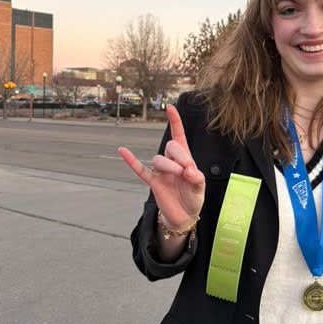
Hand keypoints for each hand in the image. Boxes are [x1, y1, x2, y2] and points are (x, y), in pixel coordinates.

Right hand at [118, 104, 204, 230]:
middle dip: (179, 156)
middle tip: (188, 170)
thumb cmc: (193, 198)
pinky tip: (122, 150)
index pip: (178, 136)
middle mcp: (171, 161)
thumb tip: (189, 170)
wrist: (184, 216)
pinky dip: (131, 161)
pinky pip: (139, 170)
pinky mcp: (153, 182)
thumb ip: (197, 178)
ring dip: (169, 166)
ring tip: (180, 176)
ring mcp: (161, 171)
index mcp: (185, 158)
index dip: (175, 122)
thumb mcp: (200, 188)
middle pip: (170, 146)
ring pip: (158, 159)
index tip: (170, 107)